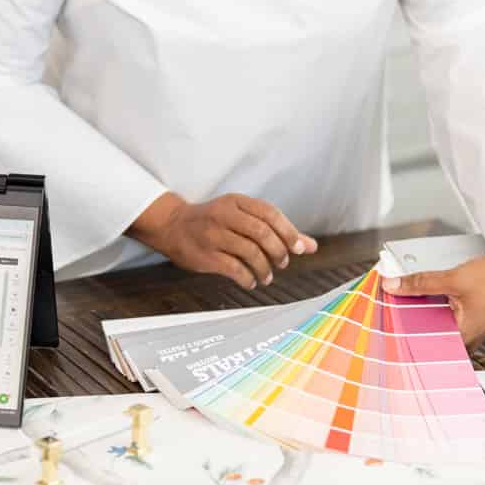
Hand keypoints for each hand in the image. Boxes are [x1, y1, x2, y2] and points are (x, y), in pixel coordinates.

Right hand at [129, 191, 316, 291]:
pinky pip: (234, 269)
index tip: (299, 248)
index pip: (270, 213)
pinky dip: (248, 278)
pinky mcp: (205, 255)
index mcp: (236, 202)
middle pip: (262, 233)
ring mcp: (213, 235)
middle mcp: (225, 215)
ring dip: (265, 268)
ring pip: (250, 252)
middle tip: (282, 262)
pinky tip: (251, 282)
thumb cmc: (214, 221)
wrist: (172, 226)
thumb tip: (311, 246)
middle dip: (278, 251)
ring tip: (267, 276)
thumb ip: (276, 229)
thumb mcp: (242, 217)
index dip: (288, 232)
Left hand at [380, 253, 484, 348]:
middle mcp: (462, 341)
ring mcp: (463, 332)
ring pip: (430, 326)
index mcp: (460, 338)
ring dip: (414, 313)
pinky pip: (438, 318)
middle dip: (403, 320)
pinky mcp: (463, 321)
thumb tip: (393, 285)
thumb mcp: (454, 279)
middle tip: (383, 308)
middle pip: (423, 334)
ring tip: (397, 301)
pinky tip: (416, 299)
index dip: (397, 330)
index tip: (379, 320)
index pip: (420, 343)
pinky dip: (426, 308)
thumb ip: (421, 283)